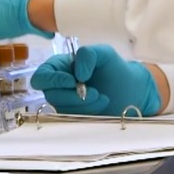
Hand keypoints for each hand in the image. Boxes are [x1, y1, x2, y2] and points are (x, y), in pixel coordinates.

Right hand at [30, 44, 161, 116]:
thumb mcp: (104, 53)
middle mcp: (59, 87)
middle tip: (94, 92)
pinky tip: (101, 105)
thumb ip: (88, 54)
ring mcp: (66, 104)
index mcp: (60, 68)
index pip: (42, 76)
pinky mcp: (74, 118)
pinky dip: (88, 113)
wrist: (132, 92)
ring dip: (84, 104)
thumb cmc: (115, 70)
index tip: (73, 81)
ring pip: (62, 109)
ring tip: (102, 97)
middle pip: (50, 95)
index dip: (53, 80)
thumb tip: (77, 74)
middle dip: (73, 96)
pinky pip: (73, 120)